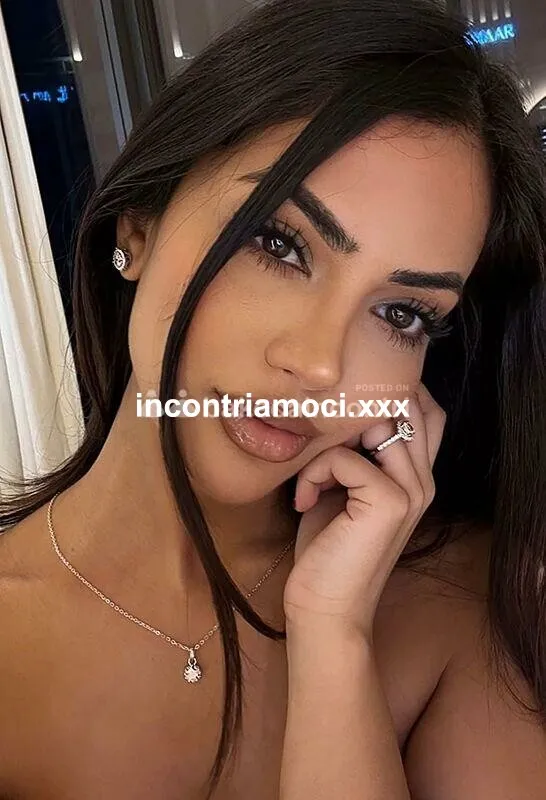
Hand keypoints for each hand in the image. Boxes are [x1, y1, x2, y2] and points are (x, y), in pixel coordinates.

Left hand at [283, 383, 445, 638]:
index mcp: (417, 477)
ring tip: (314, 477)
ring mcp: (412, 491)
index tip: (344, 411)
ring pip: (378, 424)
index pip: (427, 410)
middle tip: (324, 440)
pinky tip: (304, 500)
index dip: (392, 395)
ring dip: (332, 443)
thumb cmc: (328, 549)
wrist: (325, 607)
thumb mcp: (344, 490)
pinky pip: (345, 458)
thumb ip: (355, 452)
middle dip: (360, 410)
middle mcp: (424, 481)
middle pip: (411, 406)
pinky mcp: (390, 502)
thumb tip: (339, 412)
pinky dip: (315, 472)